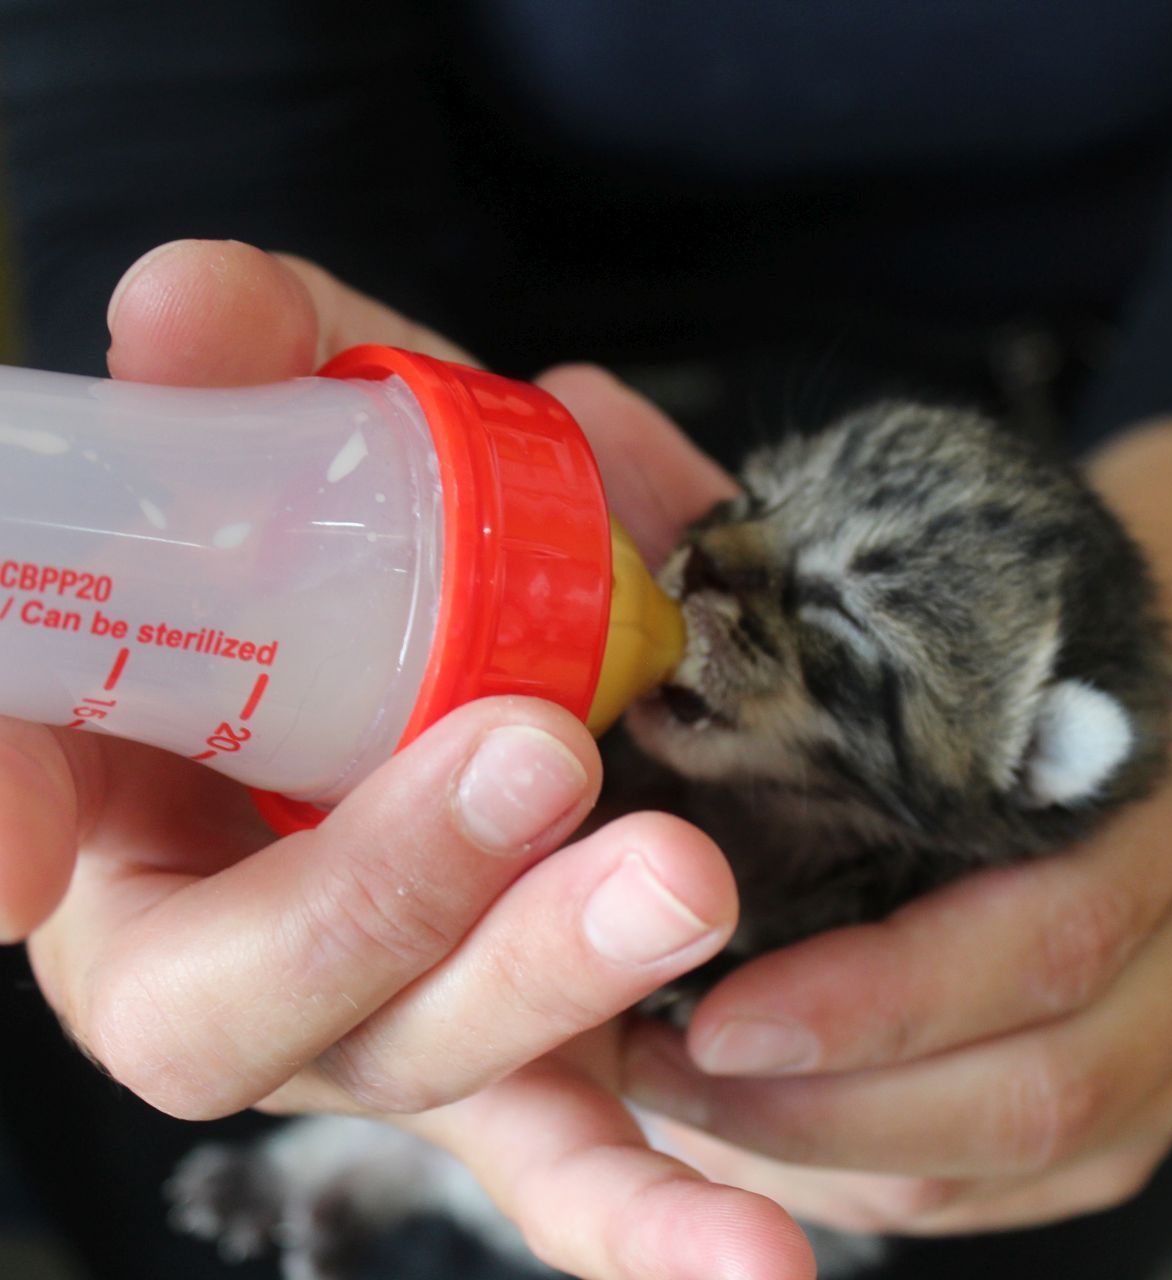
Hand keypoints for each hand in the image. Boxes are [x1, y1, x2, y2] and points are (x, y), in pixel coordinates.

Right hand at [10, 240, 815, 1278]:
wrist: (524, 626)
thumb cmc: (394, 542)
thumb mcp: (335, 430)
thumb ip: (263, 367)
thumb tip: (186, 301)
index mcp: (143, 806)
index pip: (19, 831)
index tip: (33, 829)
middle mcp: (251, 948)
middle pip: (251, 995)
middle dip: (377, 888)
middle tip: (525, 756)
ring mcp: (396, 1026)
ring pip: (434, 1072)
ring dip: (551, 993)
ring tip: (677, 881)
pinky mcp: (535, 1073)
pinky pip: (579, 1165)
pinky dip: (658, 1225)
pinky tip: (761, 1271)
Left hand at [621, 675, 1171, 1233]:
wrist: (1079, 717)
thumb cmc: (970, 685)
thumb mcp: (929, 661)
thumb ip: (837, 705)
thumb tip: (660, 751)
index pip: (1048, 933)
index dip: (879, 998)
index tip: (715, 1014)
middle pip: (1050, 1080)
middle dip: (841, 1106)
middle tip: (680, 1079)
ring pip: (1032, 1155)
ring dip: (847, 1157)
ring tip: (696, 1105)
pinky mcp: (1159, 1097)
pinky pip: (1023, 1188)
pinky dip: (887, 1175)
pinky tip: (776, 1130)